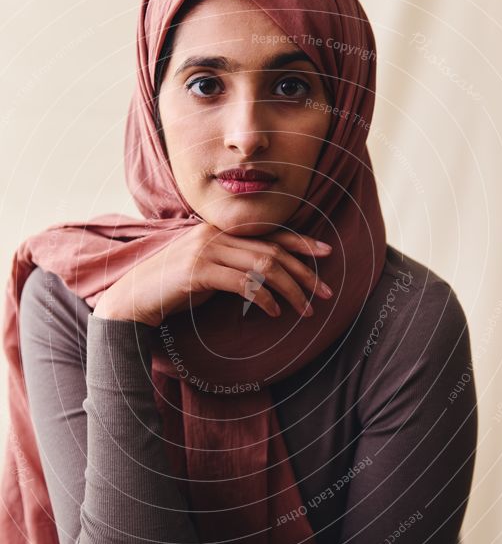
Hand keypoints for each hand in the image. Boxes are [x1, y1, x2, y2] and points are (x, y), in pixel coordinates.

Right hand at [93, 223, 333, 327]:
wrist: (134, 298)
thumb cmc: (172, 288)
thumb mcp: (208, 271)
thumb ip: (233, 265)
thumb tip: (266, 277)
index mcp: (220, 230)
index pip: (269, 232)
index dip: (301, 242)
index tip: (326, 253)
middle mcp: (215, 234)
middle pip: (272, 249)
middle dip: (304, 272)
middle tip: (326, 293)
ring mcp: (206, 250)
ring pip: (263, 266)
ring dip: (290, 290)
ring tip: (306, 309)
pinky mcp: (198, 271)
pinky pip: (243, 283)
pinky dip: (263, 298)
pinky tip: (274, 312)